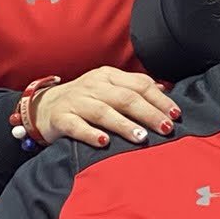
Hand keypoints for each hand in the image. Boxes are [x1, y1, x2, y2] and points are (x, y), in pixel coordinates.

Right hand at [31, 67, 178, 148]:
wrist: (43, 107)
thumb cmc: (86, 100)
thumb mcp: (110, 89)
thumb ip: (135, 89)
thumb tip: (165, 90)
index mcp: (108, 76)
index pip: (139, 85)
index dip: (159, 100)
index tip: (176, 114)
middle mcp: (93, 86)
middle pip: (125, 98)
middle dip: (148, 113)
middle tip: (165, 128)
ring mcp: (76, 102)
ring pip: (103, 111)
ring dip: (124, 125)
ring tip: (141, 137)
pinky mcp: (60, 119)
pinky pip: (76, 126)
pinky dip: (90, 134)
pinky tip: (104, 142)